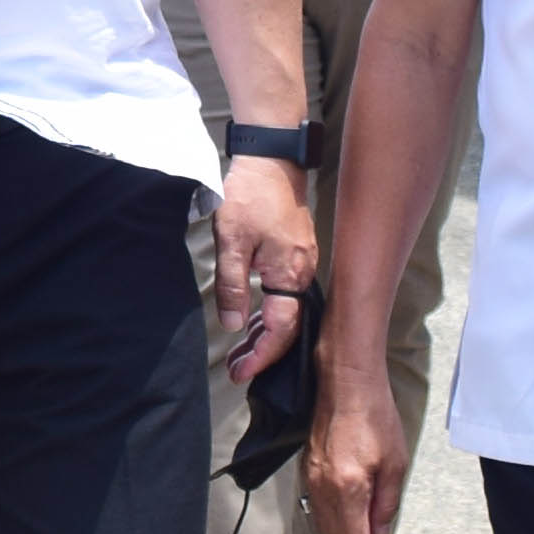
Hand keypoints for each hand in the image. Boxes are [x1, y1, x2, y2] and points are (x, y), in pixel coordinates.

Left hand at [212, 155, 317, 380]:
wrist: (271, 160)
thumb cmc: (250, 196)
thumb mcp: (231, 240)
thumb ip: (232, 285)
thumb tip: (233, 325)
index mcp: (290, 274)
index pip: (281, 329)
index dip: (261, 355)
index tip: (240, 372)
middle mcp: (302, 273)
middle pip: (287, 326)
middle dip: (262, 352)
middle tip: (236, 371)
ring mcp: (301, 264)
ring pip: (286, 311)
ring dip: (263, 334)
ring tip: (239, 354)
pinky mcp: (295, 255)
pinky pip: (285, 295)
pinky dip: (269, 313)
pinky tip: (251, 321)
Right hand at [303, 345, 413, 533]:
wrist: (345, 383)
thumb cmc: (375, 417)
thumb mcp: (394, 464)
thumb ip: (386, 504)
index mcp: (347, 489)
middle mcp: (323, 488)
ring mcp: (311, 479)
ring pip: (323, 524)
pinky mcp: (307, 469)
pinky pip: (317, 507)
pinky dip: (332, 522)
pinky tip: (348, 520)